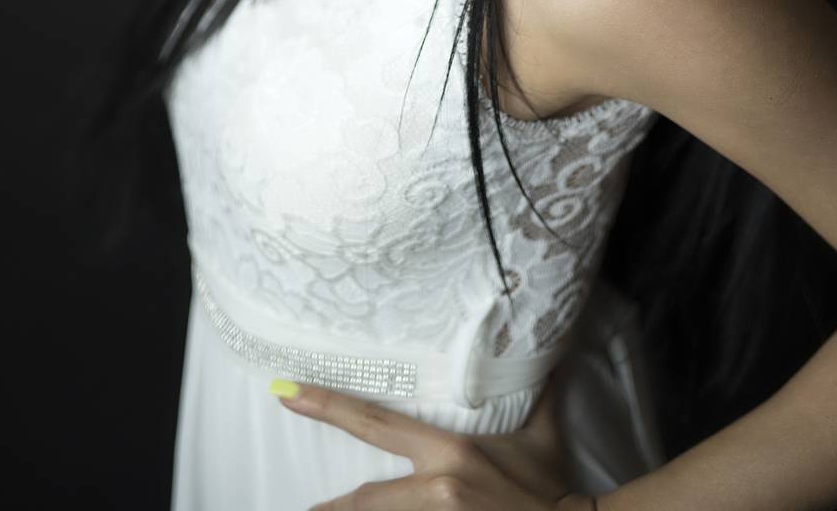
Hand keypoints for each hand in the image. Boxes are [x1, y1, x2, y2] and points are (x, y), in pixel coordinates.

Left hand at [272, 373, 598, 509]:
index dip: (328, 407)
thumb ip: (536, 392)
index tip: (285, 391)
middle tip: (292, 505)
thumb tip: (549, 342)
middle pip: (364, 500)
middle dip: (324, 508)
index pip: (376, 424)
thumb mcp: (542, 435)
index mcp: (450, 453)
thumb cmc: (551, 488)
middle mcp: (437, 488)